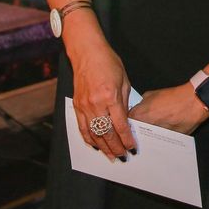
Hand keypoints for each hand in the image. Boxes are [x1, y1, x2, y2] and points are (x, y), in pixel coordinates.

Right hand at [68, 40, 135, 160]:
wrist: (87, 53)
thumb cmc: (108, 62)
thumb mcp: (124, 81)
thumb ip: (125, 102)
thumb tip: (126, 120)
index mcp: (111, 97)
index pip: (120, 125)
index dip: (127, 139)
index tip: (132, 147)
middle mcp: (96, 104)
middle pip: (107, 133)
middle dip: (115, 147)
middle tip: (122, 156)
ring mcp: (84, 106)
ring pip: (93, 134)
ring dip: (103, 147)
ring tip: (110, 155)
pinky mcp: (77, 105)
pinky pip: (82, 127)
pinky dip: (88, 139)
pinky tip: (95, 145)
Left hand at [128, 84, 208, 134]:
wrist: (192, 102)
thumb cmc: (174, 97)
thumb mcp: (151, 95)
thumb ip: (141, 103)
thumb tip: (139, 108)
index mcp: (138, 115)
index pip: (125, 123)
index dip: (128, 122)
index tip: (131, 123)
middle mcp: (144, 129)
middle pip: (135, 133)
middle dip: (137, 131)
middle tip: (142, 127)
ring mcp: (154, 137)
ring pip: (146, 140)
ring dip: (147, 137)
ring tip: (155, 130)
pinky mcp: (165, 142)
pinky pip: (158, 142)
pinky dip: (159, 139)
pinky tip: (164, 133)